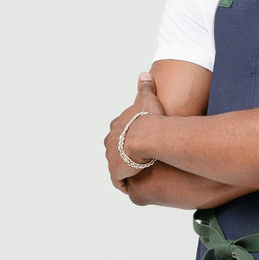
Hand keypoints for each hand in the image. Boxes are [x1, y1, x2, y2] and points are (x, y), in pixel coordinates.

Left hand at [104, 72, 165, 191]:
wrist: (146, 136)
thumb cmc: (148, 118)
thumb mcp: (147, 99)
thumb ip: (145, 87)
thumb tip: (145, 74)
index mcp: (116, 126)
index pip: (118, 132)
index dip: (127, 136)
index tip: (136, 141)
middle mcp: (110, 142)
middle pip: (114, 149)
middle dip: (123, 154)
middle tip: (137, 159)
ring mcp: (112, 158)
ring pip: (116, 165)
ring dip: (125, 169)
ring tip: (137, 173)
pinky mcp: (116, 172)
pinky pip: (119, 181)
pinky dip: (124, 183)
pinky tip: (133, 184)